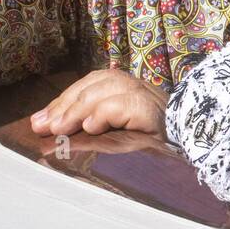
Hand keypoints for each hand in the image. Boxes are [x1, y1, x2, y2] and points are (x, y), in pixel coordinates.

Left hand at [30, 68, 165, 136]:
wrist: (189, 144)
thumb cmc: (147, 143)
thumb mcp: (112, 132)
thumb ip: (85, 123)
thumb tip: (44, 124)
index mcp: (124, 87)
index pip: (88, 84)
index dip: (62, 100)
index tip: (40, 120)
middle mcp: (134, 86)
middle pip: (94, 84)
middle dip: (65, 105)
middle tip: (44, 126)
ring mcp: (145, 95)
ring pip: (106, 90)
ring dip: (78, 109)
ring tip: (60, 128)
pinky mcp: (151, 110)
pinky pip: (124, 104)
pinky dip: (105, 113)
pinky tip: (91, 127)